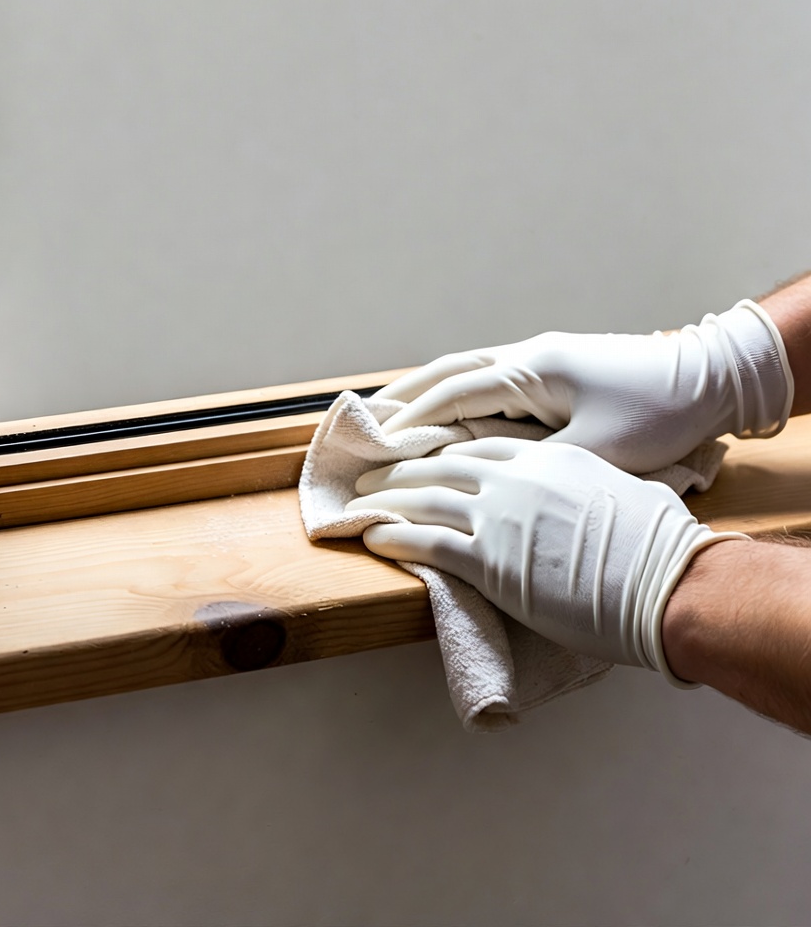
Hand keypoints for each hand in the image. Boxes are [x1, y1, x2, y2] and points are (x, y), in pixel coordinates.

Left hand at [346, 438, 740, 680]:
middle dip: (400, 468)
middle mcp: (515, 479)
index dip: (440, 449)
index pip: (477, 445)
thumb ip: (584, 484)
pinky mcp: (490, 562)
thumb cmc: (659, 544)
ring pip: (424, 499)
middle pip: (440, 465)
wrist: (671, 583)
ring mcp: (499, 517)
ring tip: (358, 501)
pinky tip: (370, 538)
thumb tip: (582, 493)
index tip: (417, 453)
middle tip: (371, 473)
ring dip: (384, 500)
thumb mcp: (621, 491)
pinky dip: (392, 538)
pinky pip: (426, 543)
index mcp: (546, 458)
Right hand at [378, 301, 791, 472]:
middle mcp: (526, 357)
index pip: (451, 396)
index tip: (376, 445)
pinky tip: (449, 410)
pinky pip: (489, 376)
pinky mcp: (553, 367)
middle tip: (365, 421)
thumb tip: (481, 477)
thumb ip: (533, 463)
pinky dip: (458, 392)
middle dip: (404, 398)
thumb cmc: (656, 415)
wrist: (710, 377)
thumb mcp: (595, 450)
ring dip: (427, 390)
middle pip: (447, 372)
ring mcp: (539, 357)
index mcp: (530, 372)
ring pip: (466, 369)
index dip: (410, 421)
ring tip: (392, 412)